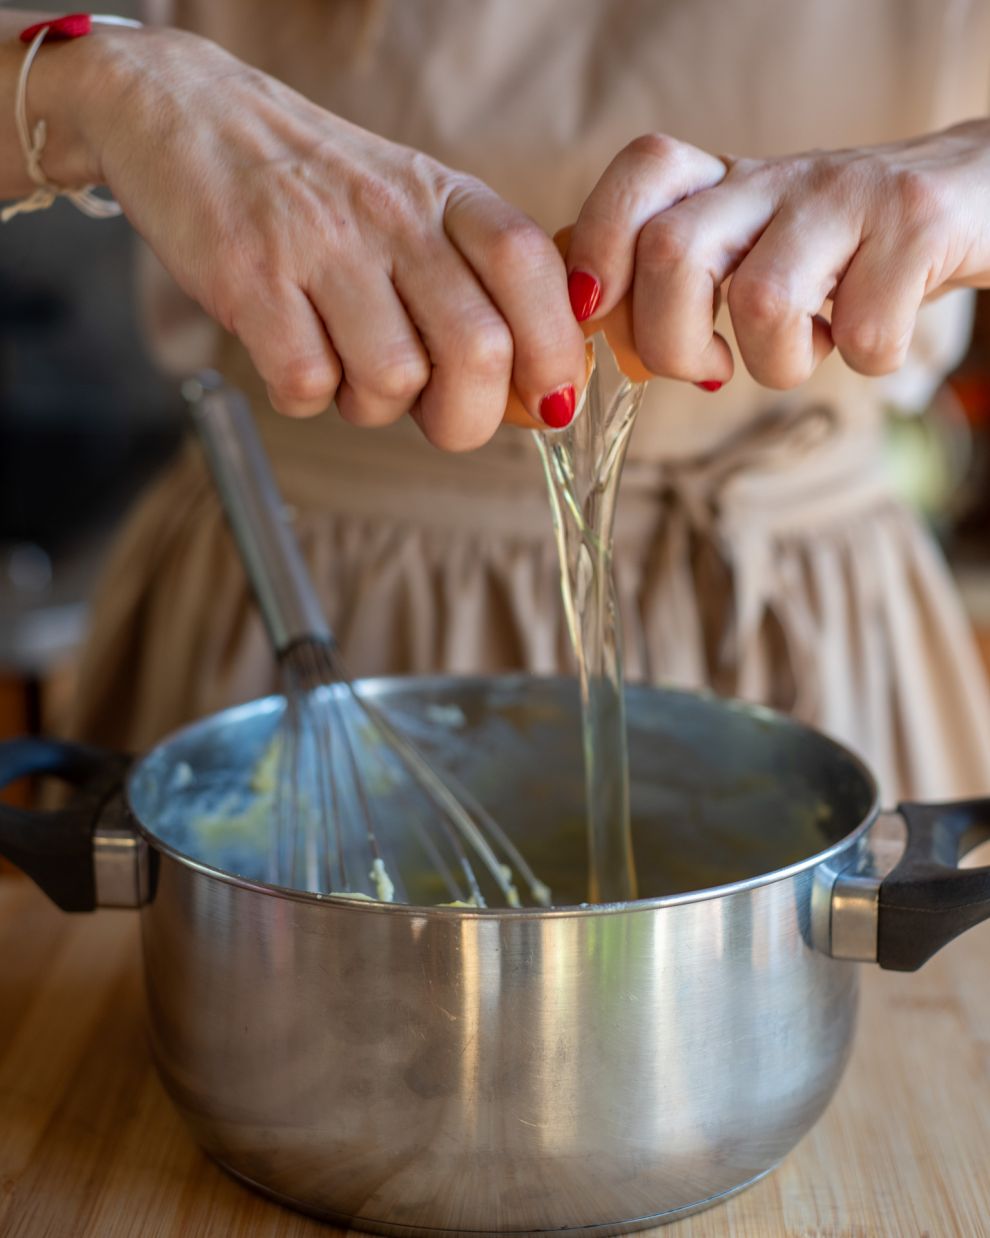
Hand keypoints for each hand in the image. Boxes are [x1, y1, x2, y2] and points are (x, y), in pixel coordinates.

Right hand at [61, 28, 585, 446]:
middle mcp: (393, 215)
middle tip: (438, 415)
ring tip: (347, 366)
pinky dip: (306, 395)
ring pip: (393, 380)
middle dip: (467, 416)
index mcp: (446, 197)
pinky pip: (307, 385)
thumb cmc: (317, 188)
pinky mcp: (250, 279)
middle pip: (478, 348)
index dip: (556, 351)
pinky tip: (295, 353)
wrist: (187, 115)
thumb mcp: (413, 206)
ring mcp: (320, 245)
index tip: (548, 400)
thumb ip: (476, 283)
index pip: (532, 270)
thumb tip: (539, 389)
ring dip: (374, 405)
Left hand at [566, 123, 989, 389]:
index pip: (642, 171)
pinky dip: (865, 361)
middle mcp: (778, 178)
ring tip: (809, 346)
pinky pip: (861, 334)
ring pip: (761, 302)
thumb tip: (596, 331)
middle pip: (672, 252)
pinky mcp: (917, 226)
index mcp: (730, 183)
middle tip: (708, 369)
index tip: (598, 312)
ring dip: (777, 364)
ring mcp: (847, 196)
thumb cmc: (849, 252)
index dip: (599, 245)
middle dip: (671, 345)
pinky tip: (873, 335)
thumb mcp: (760, 249)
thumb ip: (685, 279)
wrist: (983, 195)